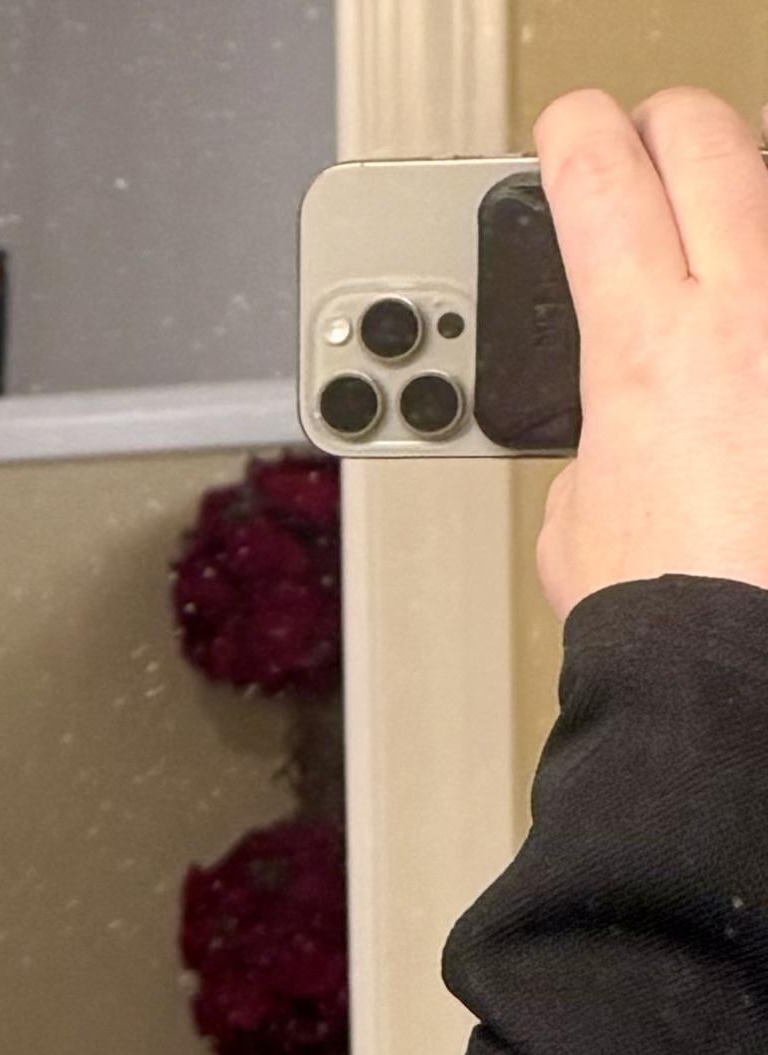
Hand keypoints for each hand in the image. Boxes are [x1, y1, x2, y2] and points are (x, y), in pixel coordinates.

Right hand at [532, 87, 767, 621]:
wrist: (743, 664)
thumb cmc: (669, 609)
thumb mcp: (576, 513)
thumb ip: (594, 439)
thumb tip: (618, 435)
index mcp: (644, 341)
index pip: (599, 171)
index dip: (572, 134)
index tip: (568, 132)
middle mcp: (746, 311)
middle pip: (710, 141)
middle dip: (668, 127)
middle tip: (648, 142)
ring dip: (738, 206)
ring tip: (714, 231)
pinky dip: (758, 309)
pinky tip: (742, 351)